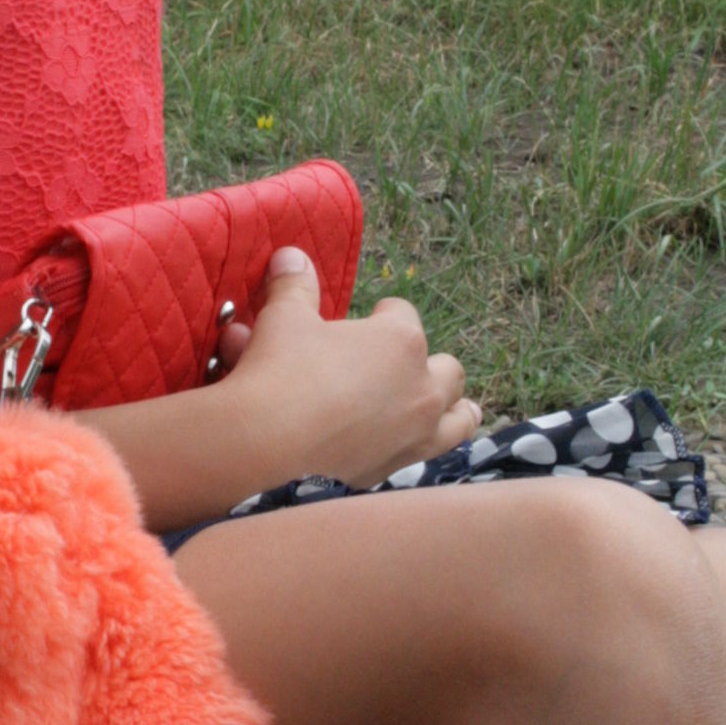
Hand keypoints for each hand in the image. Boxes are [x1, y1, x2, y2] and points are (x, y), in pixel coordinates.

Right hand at [221, 248, 481, 487]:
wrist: (265, 444)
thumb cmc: (281, 370)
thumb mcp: (284, 318)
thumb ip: (294, 286)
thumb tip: (290, 254)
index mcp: (401, 341)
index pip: (404, 315)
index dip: (384, 315)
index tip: (370, 318)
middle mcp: (421, 388)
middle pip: (447, 369)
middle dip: (429, 364)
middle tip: (404, 366)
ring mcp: (415, 434)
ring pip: (460, 419)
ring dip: (456, 410)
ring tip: (454, 408)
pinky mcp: (396, 470)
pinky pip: (430, 456)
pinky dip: (424, 446)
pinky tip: (412, 446)